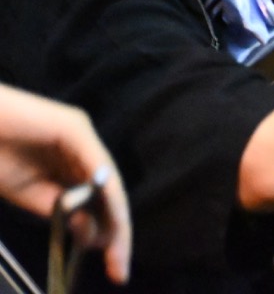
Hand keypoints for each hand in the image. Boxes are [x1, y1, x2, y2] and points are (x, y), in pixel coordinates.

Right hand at [0, 85, 130, 283]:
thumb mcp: (28, 193)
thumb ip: (59, 208)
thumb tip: (91, 231)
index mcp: (69, 161)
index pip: (98, 199)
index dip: (107, 231)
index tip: (114, 266)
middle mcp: (82, 147)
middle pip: (109, 192)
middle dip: (117, 231)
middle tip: (120, 269)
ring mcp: (81, 134)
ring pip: (109, 182)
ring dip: (115, 218)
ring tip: (115, 250)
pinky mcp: (74, 128)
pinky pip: (97, 165)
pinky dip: (104, 193)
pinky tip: (108, 218)